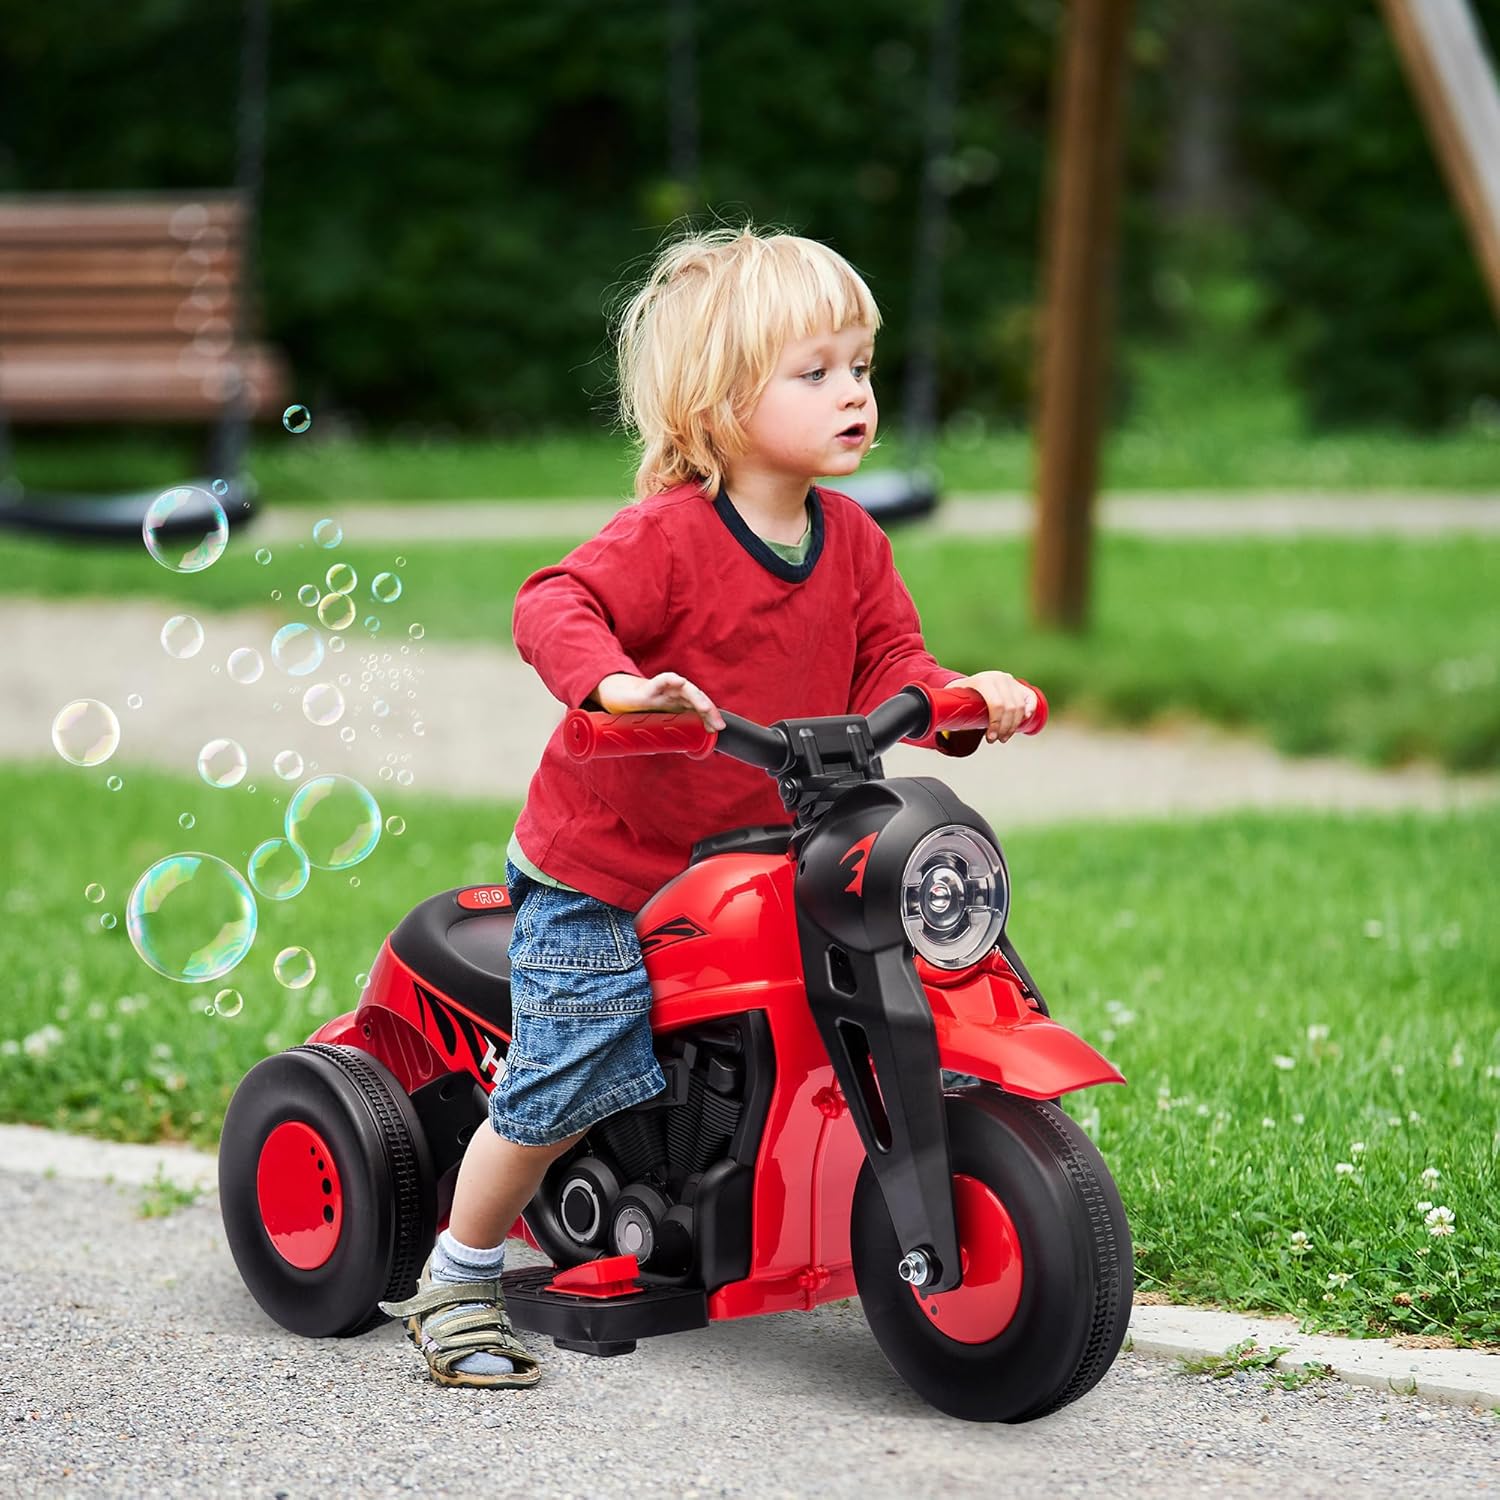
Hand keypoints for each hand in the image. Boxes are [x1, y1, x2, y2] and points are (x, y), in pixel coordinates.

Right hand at [594, 671, 725, 732]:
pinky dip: (673, 680)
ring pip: (687, 689)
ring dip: (697, 698)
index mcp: (683, 704)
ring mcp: (668, 688)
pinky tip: (680, 682)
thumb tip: (685, 749)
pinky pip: (665, 680)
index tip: (717, 729)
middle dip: (709, 711)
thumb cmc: (648, 712)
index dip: (710, 718)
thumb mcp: (664, 725)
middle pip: (699, 700)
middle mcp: (679, 694)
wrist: (627, 698)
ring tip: (704, 708)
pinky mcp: (654, 684)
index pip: (701, 709)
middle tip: (717, 724)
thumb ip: (673, 733)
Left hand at [945, 671, 1036, 743]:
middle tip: (997, 739)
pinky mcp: (1019, 685)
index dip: (995, 724)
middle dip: (1004, 728)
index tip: (990, 738)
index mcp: (983, 680)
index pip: (996, 704)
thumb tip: (932, 724)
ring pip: (1020, 707)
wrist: (973, 683)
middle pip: (1009, 709)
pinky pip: (1030, 698)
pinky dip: (1029, 710)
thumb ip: (945, 709)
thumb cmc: (961, 695)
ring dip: (1014, 725)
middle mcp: (999, 678)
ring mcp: (1010, 681)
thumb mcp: (954, 699)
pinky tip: (1024, 720)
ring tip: (1005, 736)